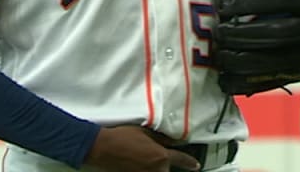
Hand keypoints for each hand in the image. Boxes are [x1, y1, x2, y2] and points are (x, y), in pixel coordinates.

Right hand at [84, 125, 200, 171]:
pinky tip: (137, 163)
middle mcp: (156, 169)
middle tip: (150, 155)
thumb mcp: (145, 132)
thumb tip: (173, 141)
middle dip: (164, 164)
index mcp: (161, 155)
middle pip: (167, 170)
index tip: (195, 166)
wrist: (104, 148)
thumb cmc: (122, 136)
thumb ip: (161, 138)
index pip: (181, 160)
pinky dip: (145, 169)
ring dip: (154, 168)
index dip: (190, 163)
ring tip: (141, 157)